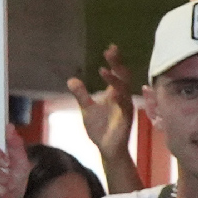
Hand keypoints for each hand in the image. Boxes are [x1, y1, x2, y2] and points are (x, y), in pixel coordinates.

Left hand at [69, 43, 137, 157]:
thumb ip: (81, 94)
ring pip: (124, 88)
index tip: (110, 48)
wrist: (106, 149)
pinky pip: (124, 104)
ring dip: (115, 79)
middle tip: (110, 50)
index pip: (116, 73)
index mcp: (115, 93)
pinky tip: (111, 92)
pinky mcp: (126, 117)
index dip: (115, 61)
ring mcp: (125, 106)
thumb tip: (71, 79)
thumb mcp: (87, 109)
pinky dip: (118, 96)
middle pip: (123, 76)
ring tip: (104, 69)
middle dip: (117, 63)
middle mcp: (122, 97)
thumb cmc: (100, 129)